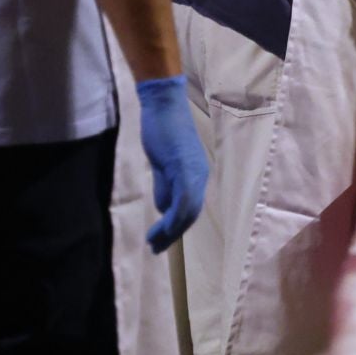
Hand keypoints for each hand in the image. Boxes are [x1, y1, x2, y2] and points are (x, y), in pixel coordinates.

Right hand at [135, 76, 208, 253]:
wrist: (162, 105)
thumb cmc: (162, 130)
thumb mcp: (163, 163)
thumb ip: (165, 185)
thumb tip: (163, 208)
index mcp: (197, 175)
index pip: (191, 208)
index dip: (177, 227)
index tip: (161, 241)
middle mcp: (201, 176)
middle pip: (191, 214)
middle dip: (173, 235)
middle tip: (156, 248)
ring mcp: (194, 172)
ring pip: (188, 211)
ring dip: (171, 231)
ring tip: (154, 243)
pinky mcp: (183, 167)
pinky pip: (182, 199)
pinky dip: (172, 217)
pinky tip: (161, 229)